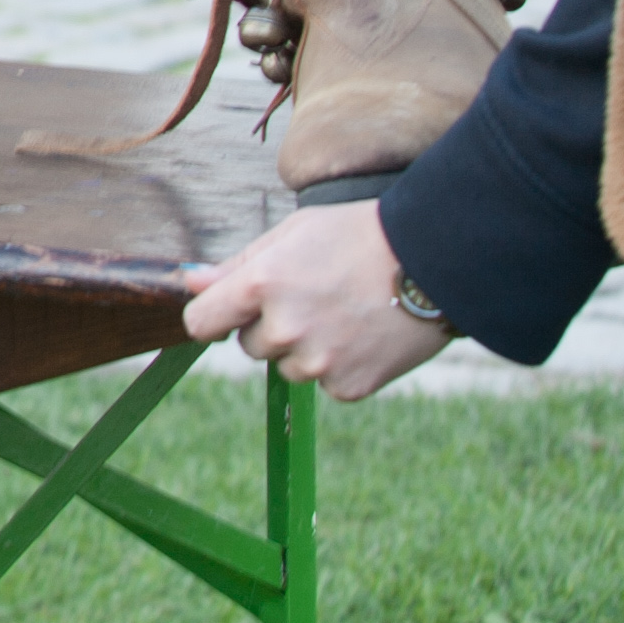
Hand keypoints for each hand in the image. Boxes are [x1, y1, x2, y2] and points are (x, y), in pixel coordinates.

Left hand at [180, 201, 457, 400]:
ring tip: (344, 313)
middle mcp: (283, 328)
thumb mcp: (291, 236)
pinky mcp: (349, 386)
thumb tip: (189, 282)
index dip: (212, 316)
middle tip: (314, 296)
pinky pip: (326, 383)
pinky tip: (364, 335)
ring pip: (288, 366)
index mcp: (260, 285)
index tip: (224, 312)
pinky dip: (340, 365)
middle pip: (250, 344)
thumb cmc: (357, 237)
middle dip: (271, 325)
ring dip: (305, 348)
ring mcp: (318, 362)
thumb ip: (236, 266)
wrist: (434, 263)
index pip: (201, 322)